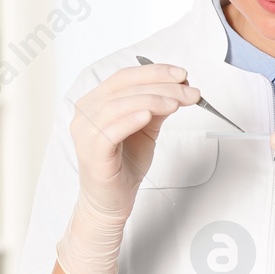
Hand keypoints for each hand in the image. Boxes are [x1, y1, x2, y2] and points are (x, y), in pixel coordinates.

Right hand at [58, 62, 199, 273]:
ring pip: (119, 105)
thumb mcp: (146, 128)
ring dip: (153, 100)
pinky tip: (149, 116)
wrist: (112, 202)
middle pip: (124, 88)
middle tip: (189, 91)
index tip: (182, 74)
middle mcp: (85, 112)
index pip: (124, 77)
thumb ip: (157, 107)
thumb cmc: (125, 165)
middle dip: (162, 86)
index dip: (154, 71)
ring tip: (177, 103)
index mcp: (95, 102)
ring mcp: (85, 132)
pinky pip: (110, 130)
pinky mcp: (92, 152)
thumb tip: (180, 87)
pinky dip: (130, 119)